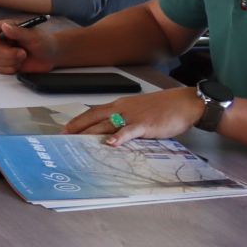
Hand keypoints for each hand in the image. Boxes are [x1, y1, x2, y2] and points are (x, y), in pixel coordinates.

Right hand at [0, 18, 60, 74]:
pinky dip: (10, 69)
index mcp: (7, 28)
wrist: (52, 56)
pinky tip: (20, 65)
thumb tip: (4, 27)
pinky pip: (0, 69)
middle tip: (23, 53)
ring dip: (10, 61)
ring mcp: (4, 53)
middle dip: (8, 54)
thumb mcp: (33, 36)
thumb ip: (18, 32)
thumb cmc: (44, 42)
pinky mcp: (7, 64)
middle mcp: (3, 40)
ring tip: (24, 57)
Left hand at [63, 89, 201, 144]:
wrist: (184, 103)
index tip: (65, 129)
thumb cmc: (163, 108)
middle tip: (63, 137)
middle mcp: (122, 109)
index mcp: (120, 105)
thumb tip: (112, 132)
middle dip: (78, 128)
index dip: (78, 120)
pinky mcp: (145, 125)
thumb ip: (125, 119)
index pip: (93, 112)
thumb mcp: (139, 111)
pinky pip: (129, 131)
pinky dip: (119, 137)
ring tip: (76, 141)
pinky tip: (110, 143)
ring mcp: (133, 116)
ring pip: (107, 125)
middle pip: (94, 118)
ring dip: (91, 133)